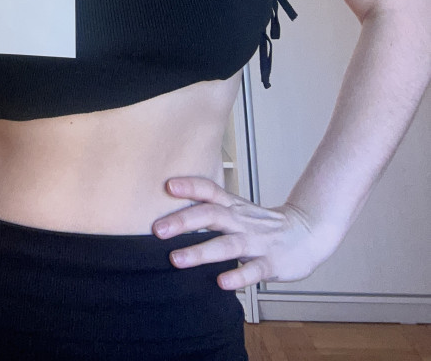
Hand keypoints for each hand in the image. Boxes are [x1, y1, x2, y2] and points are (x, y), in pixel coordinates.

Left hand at [151, 176, 335, 290]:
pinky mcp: (271, 264)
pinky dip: (238, 276)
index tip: (167, 185)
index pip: (210, 190)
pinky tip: (222, 282)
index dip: (190, 186)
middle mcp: (242, 221)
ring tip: (176, 259)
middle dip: (183, 221)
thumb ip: (212, 208)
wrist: (308, 234)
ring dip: (200, 252)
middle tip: (158, 229)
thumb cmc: (265, 225)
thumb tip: (174, 211)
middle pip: (212, 215)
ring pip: (227, 245)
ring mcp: (257, 242)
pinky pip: (254, 270)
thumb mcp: (238, 210)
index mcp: (234, 207)